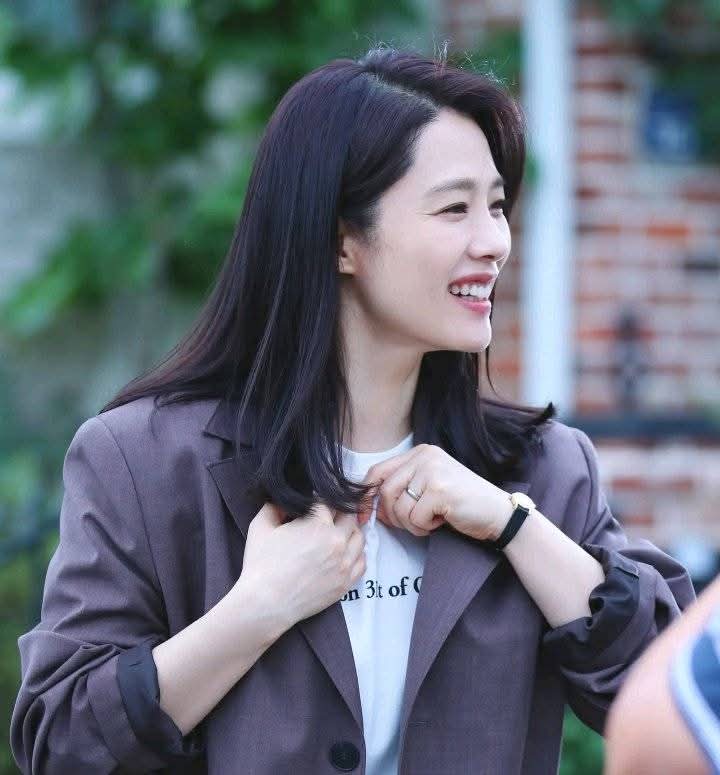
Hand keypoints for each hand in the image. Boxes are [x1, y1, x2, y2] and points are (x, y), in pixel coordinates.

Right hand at [239, 500, 365, 628]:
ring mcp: (344, 563)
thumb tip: (284, 500)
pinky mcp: (345, 583)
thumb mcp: (260, 526)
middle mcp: (337, 541)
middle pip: (349, 516)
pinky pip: (362, 561)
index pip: (328, 502)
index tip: (312, 508)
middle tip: (325, 518)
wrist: (265, 604)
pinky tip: (344, 553)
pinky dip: (356, 553)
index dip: (318, 502)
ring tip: (336, 534)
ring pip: (359, 537)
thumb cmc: (261, 565)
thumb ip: (273, 506)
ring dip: (349, 531)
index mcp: (319, 524)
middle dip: (337, 514)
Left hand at [356, 443, 511, 541]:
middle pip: (384, 491)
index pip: (377, 472)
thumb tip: (368, 505)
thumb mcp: (429, 486)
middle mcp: (425, 456)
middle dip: (392, 516)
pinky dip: (425, 528)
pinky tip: (443, 521)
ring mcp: (432, 471)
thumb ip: (403, 486)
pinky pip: (414, 519)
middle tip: (412, 524)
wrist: (498, 513)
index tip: (364, 517)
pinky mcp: (439, 490)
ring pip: (398, 508)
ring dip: (412, 524)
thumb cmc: (461, 504)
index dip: (366, 497)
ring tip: (432, 520)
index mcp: (420, 452)